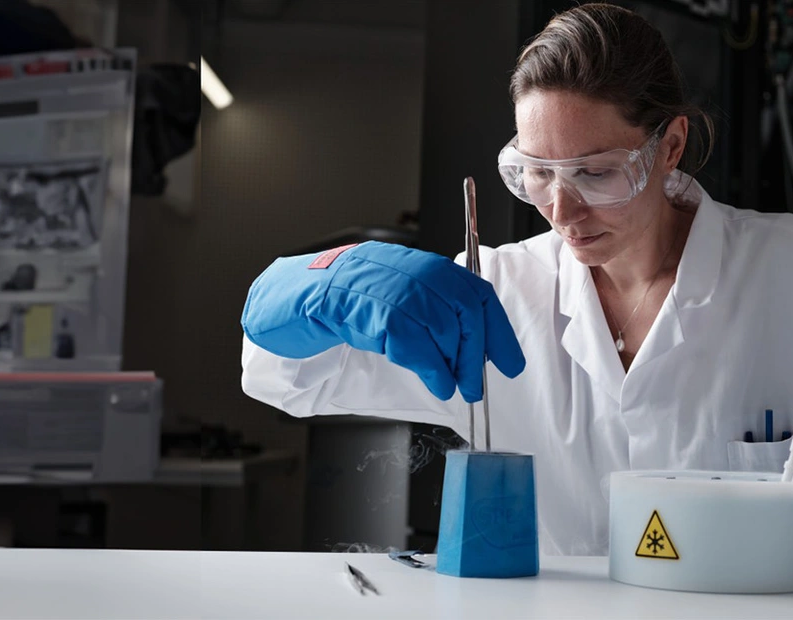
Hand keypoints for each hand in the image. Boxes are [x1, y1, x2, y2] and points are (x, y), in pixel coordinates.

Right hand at [241, 241, 524, 401]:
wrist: (284, 302)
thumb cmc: (335, 310)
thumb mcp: (389, 309)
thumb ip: (424, 320)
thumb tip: (465, 353)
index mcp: (414, 264)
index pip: (472, 290)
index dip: (496, 329)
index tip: (509, 362)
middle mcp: (402, 266)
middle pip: (462, 306)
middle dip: (476, 351)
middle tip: (476, 385)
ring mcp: (379, 283)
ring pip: (439, 322)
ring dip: (454, 363)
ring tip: (453, 387)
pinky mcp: (358, 305)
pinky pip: (408, 336)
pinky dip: (429, 364)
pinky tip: (435, 382)